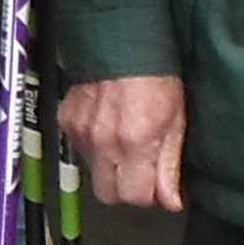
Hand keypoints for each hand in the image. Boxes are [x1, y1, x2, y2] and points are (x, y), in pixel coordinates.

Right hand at [61, 74, 184, 210]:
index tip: (157, 185)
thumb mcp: (175, 121)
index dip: (149, 195)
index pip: (136, 197)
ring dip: (109, 167)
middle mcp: (104, 143)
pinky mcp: (68, 121)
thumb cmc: (155, 77)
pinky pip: (80, 150)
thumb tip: (171, 201)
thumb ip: (170, 166)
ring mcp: (81, 132)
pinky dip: (94, 147)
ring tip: (125, 142)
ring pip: (93, 174)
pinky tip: (107, 127)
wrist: (121, 42)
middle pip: (108, 196)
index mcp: (136, 143)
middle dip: (125, 189)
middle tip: (140, 171)